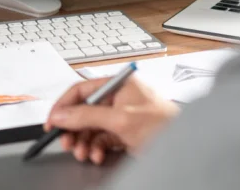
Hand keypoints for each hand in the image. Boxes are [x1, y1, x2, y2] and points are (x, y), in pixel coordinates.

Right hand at [45, 75, 179, 163]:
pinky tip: (97, 155)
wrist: (187, 148)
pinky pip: (102, 139)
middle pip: (84, 111)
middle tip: (66, 142)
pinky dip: (97, 148)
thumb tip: (62, 114)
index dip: (64, 105)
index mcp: (119, 84)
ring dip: (84, 142)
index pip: (82, 90)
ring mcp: (123, 116)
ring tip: (83, 153)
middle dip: (74, 129)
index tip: (52, 121)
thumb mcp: (120, 120)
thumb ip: (86, 116)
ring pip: (92, 128)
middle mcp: (120, 97)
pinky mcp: (127, 133)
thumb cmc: (165, 126)